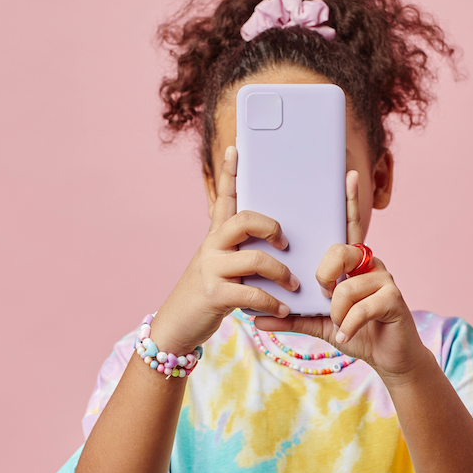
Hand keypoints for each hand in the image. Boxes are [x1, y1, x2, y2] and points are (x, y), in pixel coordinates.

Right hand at [151, 146, 298, 354]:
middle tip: (285, 243)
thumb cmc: (210, 292)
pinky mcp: (215, 293)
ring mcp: (211, 268)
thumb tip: (277, 238)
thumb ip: (241, 250)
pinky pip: (252, 292)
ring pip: (256, 258)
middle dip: (272, 228)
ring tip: (293, 285)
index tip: (236, 148)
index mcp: (216, 235)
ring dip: (281, 273)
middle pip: (245, 219)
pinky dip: (272, 301)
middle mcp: (211, 246)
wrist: (179, 324)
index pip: (224, 197)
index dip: (230, 173)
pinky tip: (283, 308)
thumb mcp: (222, 265)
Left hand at [254, 171, 429, 382]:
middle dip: (324, 277)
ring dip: (337, 311)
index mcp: (352, 263)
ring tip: (341, 325)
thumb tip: (254, 319)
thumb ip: (290, 317)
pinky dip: (349, 326)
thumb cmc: (357, 333)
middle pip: (339, 251)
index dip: (348, 202)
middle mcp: (370, 263)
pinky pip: (361, 307)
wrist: (389, 358)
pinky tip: (348, 336)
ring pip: (346, 285)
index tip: (346, 174)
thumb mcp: (319, 324)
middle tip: (324, 297)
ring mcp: (384, 279)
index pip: (347, 227)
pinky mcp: (394, 298)